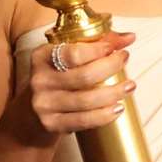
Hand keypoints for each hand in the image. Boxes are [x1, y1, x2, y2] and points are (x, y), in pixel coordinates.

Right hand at [21, 31, 137, 138]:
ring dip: (113, 93)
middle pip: (83, 76)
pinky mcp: (51, 124)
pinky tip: (119, 108)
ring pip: (86, 100)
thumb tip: (130, 37)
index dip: (97, 50)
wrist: (31, 116)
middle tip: (125, 60)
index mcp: (41, 57)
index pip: (72, 53)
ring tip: (130, 86)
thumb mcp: (65, 60)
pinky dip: (105, 115)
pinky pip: (84, 120)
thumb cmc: (56, 80)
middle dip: (111, 67)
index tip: (116, 48)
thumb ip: (95, 44)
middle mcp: (39, 80)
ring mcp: (44, 104)